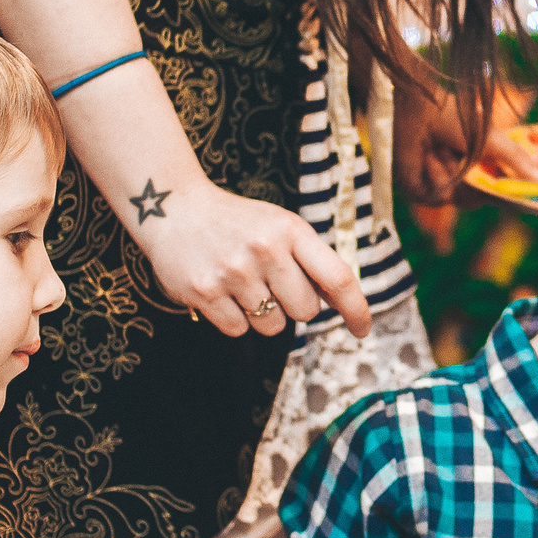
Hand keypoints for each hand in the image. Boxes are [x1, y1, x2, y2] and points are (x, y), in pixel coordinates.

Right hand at [129, 172, 371, 338]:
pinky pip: (238, 330)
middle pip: (305, 311)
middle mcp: (265, 249)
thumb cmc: (238, 223)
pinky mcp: (204, 291)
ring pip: (272, 326)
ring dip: (261, 313)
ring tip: (241, 282)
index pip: (338, 278)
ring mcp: (233, 271)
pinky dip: (233, 318)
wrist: (174, 207)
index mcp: (291, 230)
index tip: (363, 330)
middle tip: (272, 284)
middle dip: (295, 306)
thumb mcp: (280, 227)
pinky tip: (221, 290)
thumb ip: (311, 261)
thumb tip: (341, 304)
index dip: (357, 310)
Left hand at [393, 82, 537, 206]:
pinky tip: (429, 156)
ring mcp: (440, 187)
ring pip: (458, 200)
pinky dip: (436, 175)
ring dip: (453, 172)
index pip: (497, 193)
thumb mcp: (493, 140)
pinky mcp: (420, 190)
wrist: (421, 110)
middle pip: (477, 201)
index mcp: (480, 169)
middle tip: (468, 160)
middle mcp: (460, 180)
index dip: (507, 197)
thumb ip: (518, 161)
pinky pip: (437, 197)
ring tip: (443, 148)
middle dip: (474, 182)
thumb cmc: (456, 118)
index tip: (521, 198)